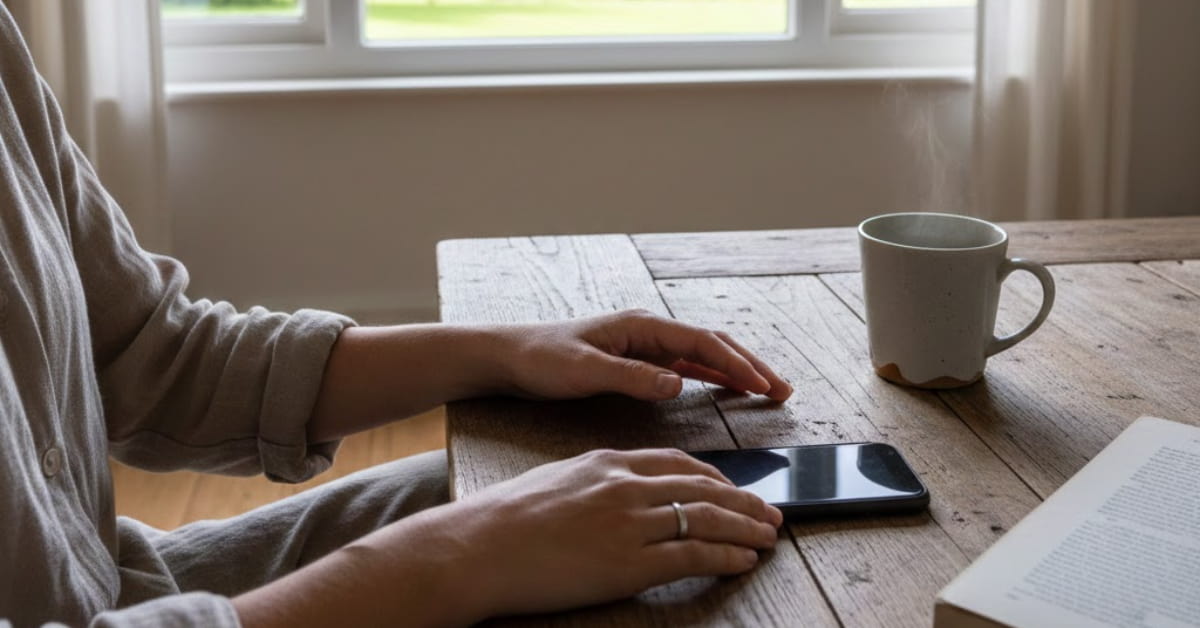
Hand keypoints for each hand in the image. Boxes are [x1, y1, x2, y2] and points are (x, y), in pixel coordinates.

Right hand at [424, 448, 784, 620]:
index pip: (678, 463)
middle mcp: (625, 486)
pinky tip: (742, 562)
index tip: (733, 488)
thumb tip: (620, 491)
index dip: (715, 477)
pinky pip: (693, 555)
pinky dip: (725, 557)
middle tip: (769, 512)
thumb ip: (596, 480)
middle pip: (703, 488)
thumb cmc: (505, 518)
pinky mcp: (629, 563)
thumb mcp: (557, 480)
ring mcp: (629, 523)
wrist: (478, 547)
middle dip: (744, 501)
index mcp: (608, 462)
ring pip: (707, 519)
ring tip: (767, 538)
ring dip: (745, 529)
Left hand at [494, 309, 792, 401]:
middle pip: (713, 344)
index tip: (762, 385)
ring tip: (770, 390)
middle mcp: (649, 330)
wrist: (511, 356)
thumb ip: (632, 377)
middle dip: (750, 365)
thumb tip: (677, 383)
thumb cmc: (542, 360)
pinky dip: (714, 376)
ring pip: (704, 355)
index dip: (736, 364)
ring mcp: (646, 344)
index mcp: (641, 326)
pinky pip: (687, 365)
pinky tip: (729, 388)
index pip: (701, 343)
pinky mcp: (638, 359)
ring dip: (738, 370)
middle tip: (783, 390)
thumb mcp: (585, 371)